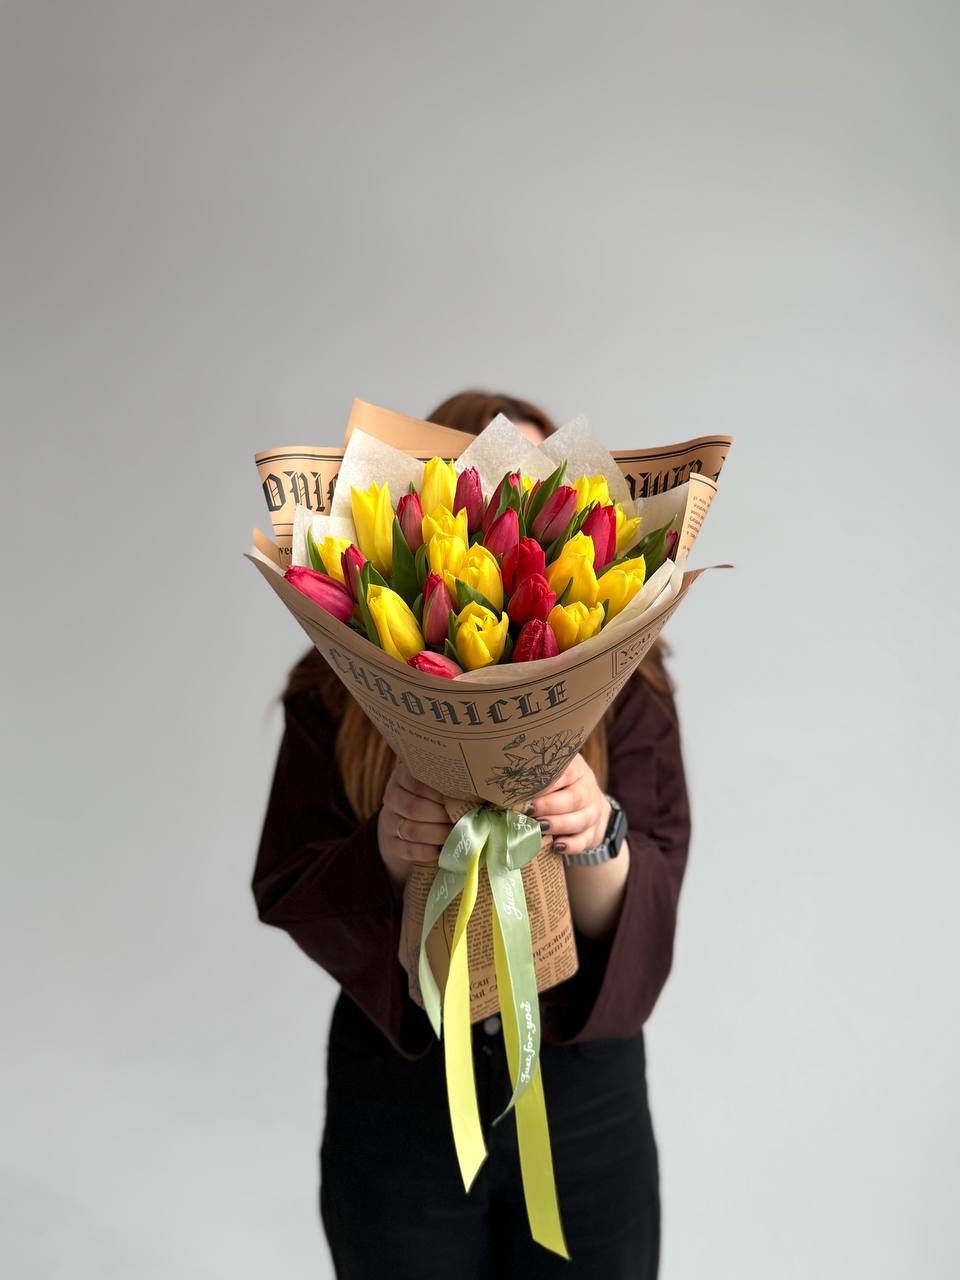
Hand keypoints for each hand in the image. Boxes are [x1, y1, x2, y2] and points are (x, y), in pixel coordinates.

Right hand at [377, 763, 452, 893]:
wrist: (407, 826)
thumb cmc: (434, 802)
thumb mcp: (438, 789)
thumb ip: (453, 786)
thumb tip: (486, 791)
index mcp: (404, 776)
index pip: (418, 781)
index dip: (442, 792)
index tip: (463, 798)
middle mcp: (392, 796)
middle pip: (415, 807)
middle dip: (443, 816)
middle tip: (464, 820)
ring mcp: (389, 821)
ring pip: (411, 830)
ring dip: (438, 835)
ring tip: (458, 835)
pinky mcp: (390, 843)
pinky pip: (407, 850)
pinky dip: (426, 852)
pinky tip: (441, 850)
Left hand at [527, 753, 610, 855]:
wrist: (589, 802)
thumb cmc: (560, 785)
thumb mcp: (552, 773)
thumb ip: (533, 776)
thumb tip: (501, 785)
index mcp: (576, 770)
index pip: (566, 773)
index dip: (547, 783)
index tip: (526, 790)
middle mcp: (587, 789)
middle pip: (574, 798)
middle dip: (549, 806)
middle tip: (528, 811)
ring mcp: (593, 812)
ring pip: (581, 820)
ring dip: (559, 825)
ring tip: (539, 828)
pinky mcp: (593, 832)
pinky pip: (585, 840)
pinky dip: (572, 845)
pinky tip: (557, 846)